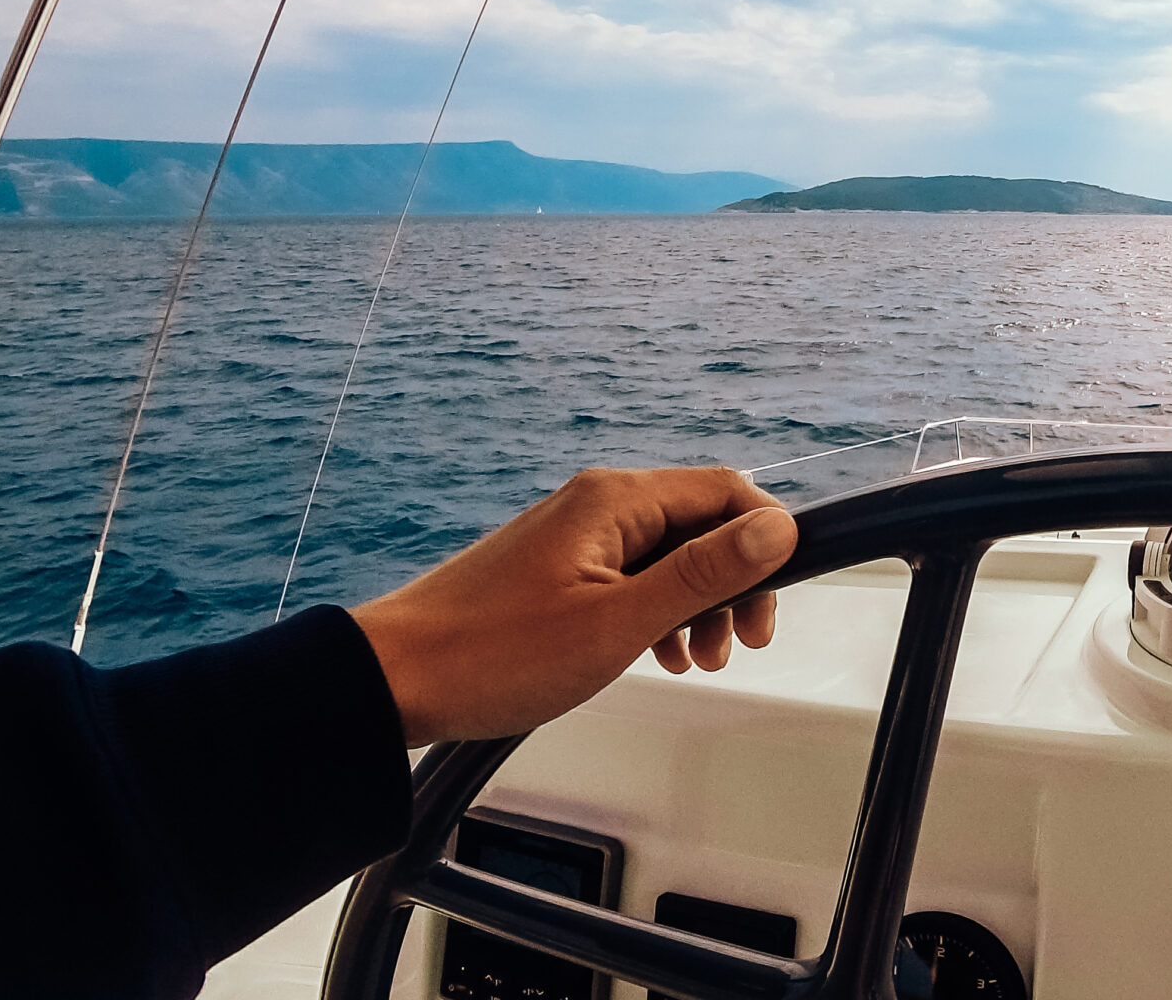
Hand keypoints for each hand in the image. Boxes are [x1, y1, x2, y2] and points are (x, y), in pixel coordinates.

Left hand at [352, 466, 796, 745]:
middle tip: (738, 644)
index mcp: (615, 501)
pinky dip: (657, 611)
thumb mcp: (618, 622)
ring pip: (668, 553)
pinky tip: (655, 653)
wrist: (393, 680)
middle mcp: (597, 504)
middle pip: (701, 523)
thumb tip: (778, 529)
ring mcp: (574, 536)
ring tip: (693, 660)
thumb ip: (703, 573)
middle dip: (732, 582)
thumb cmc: (491, 655)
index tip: (772, 600)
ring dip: (697, 604)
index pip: (726, 490)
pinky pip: (631, 575)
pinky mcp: (557, 568)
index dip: (765, 541)